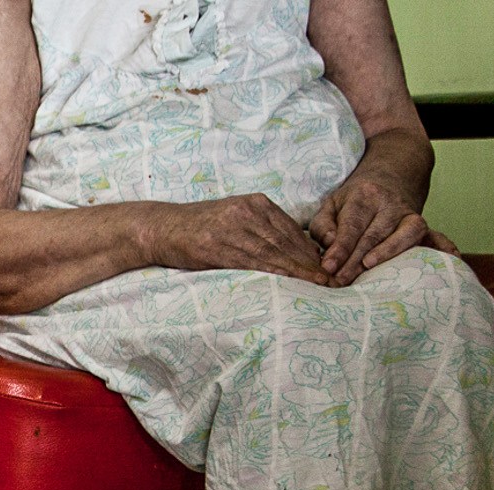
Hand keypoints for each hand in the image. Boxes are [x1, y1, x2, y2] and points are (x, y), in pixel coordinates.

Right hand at [139, 194, 330, 284]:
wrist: (161, 227)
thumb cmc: (198, 228)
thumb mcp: (233, 219)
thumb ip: (260, 229)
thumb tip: (291, 250)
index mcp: (255, 203)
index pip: (291, 229)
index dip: (312, 250)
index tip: (329, 266)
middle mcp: (247, 211)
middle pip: (287, 240)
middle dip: (311, 261)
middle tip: (332, 279)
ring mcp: (232, 227)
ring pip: (273, 250)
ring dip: (298, 269)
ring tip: (317, 283)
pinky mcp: (217, 245)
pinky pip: (251, 260)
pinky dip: (273, 271)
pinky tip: (288, 281)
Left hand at [309, 165, 451, 285]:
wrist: (389, 178)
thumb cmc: (354, 200)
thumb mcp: (331, 204)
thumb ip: (324, 226)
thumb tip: (331, 245)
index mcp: (366, 196)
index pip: (352, 225)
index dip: (340, 248)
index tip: (328, 267)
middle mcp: (391, 204)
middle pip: (374, 235)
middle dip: (355, 261)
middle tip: (339, 281)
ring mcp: (410, 215)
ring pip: (404, 235)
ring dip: (387, 255)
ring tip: (368, 270)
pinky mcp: (424, 226)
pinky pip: (437, 235)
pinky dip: (444, 246)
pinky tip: (450, 259)